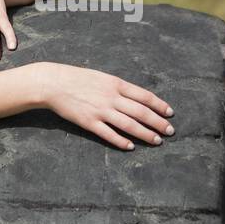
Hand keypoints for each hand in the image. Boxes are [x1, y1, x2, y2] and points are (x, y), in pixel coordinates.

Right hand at [37, 62, 174, 150]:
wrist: (54, 83)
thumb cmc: (78, 78)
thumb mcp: (102, 77)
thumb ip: (119, 87)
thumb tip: (137, 98)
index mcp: (116, 84)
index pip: (144, 96)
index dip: (159, 105)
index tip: (170, 113)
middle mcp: (111, 97)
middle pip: (141, 112)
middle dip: (158, 122)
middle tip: (170, 131)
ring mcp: (100, 111)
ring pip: (129, 125)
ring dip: (145, 134)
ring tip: (157, 141)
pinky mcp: (89, 122)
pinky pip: (108, 134)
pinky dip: (121, 141)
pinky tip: (131, 146)